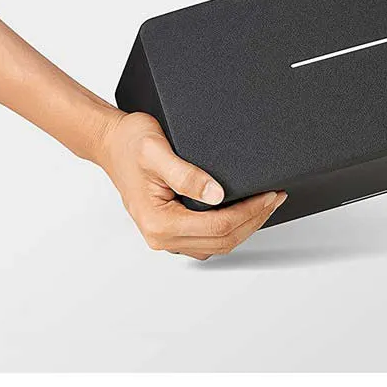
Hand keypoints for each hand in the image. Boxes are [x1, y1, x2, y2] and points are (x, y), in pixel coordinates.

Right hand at [95, 111, 284, 259]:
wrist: (111, 142)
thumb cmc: (129, 143)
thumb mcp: (158, 152)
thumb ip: (187, 175)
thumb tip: (217, 194)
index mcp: (159, 223)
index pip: (218, 227)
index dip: (249, 212)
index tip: (270, 195)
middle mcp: (161, 236)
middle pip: (222, 241)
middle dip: (254, 220)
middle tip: (276, 198)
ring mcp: (166, 236)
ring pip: (217, 244)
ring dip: (245, 227)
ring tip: (267, 204)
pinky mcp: (172, 229)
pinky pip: (207, 238)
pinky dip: (230, 228)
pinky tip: (244, 211)